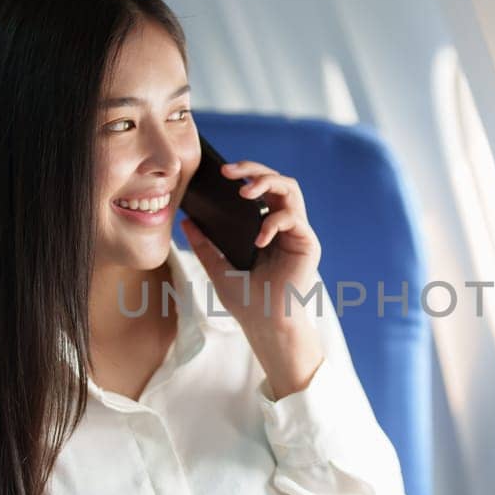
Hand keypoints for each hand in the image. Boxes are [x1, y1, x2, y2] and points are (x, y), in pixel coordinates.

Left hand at [181, 159, 324, 398]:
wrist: (265, 325)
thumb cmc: (246, 301)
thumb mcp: (217, 267)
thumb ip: (204, 245)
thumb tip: (186, 221)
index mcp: (266, 227)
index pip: (261, 188)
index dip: (245, 174)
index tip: (220, 173)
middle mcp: (285, 225)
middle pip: (278, 180)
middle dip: (255, 170)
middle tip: (230, 172)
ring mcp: (298, 233)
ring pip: (291, 189)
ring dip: (267, 183)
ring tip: (245, 193)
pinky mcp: (307, 244)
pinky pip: (294, 219)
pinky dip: (274, 222)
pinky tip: (259, 239)